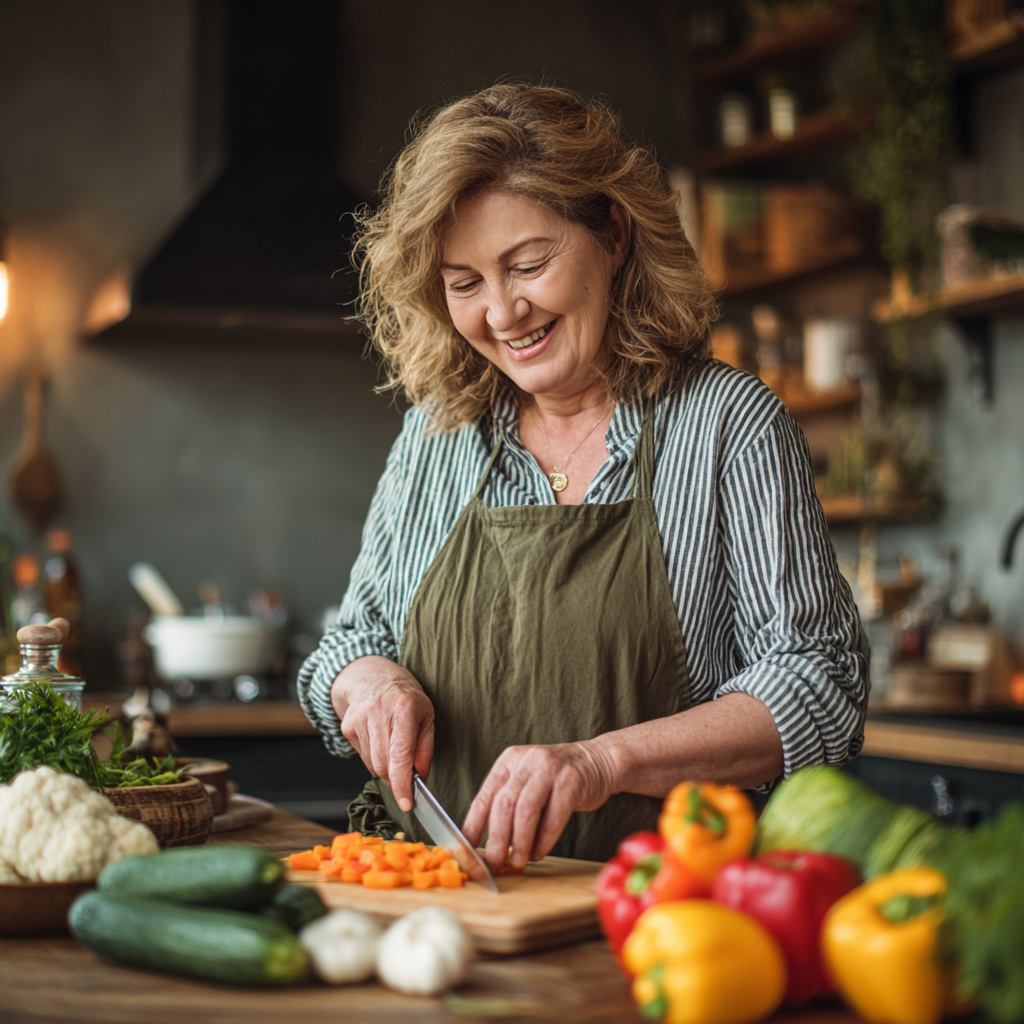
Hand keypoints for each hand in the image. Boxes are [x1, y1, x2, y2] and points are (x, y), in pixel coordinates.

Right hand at [331, 656, 433, 812]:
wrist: (372, 676)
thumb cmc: (405, 696)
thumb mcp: (427, 715)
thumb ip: (425, 747)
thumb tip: (421, 777)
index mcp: (403, 707)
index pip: (400, 754)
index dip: (403, 782)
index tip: (407, 803)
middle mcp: (378, 712)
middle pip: (384, 764)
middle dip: (396, 779)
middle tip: (407, 778)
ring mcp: (359, 719)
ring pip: (372, 764)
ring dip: (386, 769)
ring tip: (395, 753)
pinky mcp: (347, 727)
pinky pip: (363, 757)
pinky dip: (375, 760)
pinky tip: (381, 743)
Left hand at [461, 741, 617, 872]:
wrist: (597, 761)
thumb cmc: (556, 780)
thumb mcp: (526, 782)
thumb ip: (506, 807)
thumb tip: (484, 847)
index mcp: (507, 762)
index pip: (482, 798)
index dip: (472, 829)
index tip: (466, 854)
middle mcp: (525, 761)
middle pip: (503, 805)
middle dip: (496, 840)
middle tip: (494, 864)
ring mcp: (549, 768)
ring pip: (525, 810)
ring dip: (520, 842)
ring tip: (519, 860)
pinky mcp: (571, 780)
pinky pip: (554, 816)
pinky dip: (544, 840)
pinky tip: (539, 852)